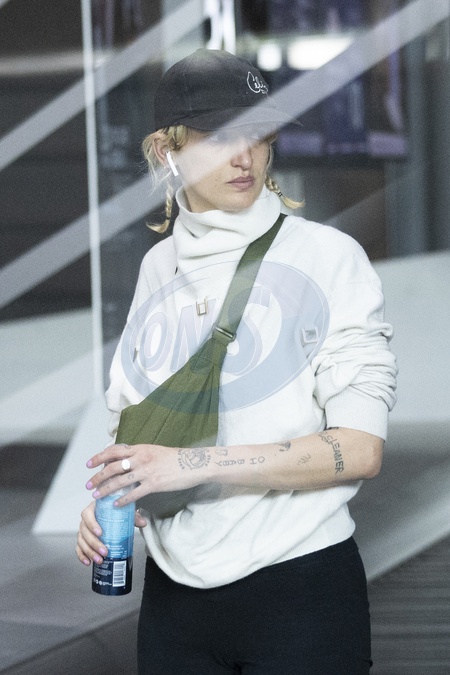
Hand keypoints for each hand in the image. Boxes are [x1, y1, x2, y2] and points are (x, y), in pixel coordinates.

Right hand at [76, 501, 147, 566]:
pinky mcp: (82, 540)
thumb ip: (133, 516)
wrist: (112, 514)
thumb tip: (143, 523)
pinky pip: (79, 548)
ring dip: (89, 552)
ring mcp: (83, 530)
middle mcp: (85, 520)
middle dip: (94, 543)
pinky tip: (88, 562)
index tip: (100, 533)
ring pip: (81, 541)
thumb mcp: (124, 511)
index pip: (87, 515)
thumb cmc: (115, 511)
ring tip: (99, 560)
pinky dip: (82, 556)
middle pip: (84, 531)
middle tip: (104, 552)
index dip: (92, 524)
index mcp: (93, 509)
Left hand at [85, 443, 211, 506]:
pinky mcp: (154, 484)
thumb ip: (140, 454)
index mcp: (141, 448)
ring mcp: (147, 471)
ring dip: (105, 489)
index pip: (114, 450)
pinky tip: (116, 505)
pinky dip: (123, 500)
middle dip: (98, 477)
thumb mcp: (155, 451)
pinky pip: (134, 493)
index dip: (99, 457)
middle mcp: (141, 458)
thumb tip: (126, 460)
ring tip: (96, 495)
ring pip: (120, 481)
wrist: (195, 463)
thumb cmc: (176, 458)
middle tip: (89, 484)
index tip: (89, 464)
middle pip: (113, 467)